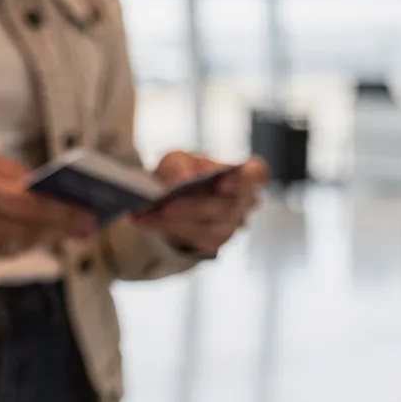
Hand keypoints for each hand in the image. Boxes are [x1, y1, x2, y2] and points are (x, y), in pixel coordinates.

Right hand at [0, 145, 95, 264]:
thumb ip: (12, 172)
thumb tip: (47, 188)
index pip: (30, 205)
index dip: (63, 213)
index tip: (88, 217)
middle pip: (30, 229)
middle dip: (60, 227)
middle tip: (83, 225)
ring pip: (16, 244)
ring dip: (31, 233)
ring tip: (37, 221)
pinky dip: (5, 241)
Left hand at [133, 151, 268, 255]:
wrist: (173, 196)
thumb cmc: (184, 171)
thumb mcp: (178, 159)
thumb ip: (180, 165)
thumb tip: (183, 181)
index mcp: (245, 174)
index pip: (258, 174)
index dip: (245, 179)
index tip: (223, 181)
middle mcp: (245, 201)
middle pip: (225, 207)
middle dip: (193, 207)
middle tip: (165, 204)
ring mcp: (232, 225)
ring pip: (206, 228)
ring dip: (172, 222)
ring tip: (145, 214)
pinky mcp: (213, 242)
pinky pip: (190, 239)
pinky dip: (163, 228)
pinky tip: (142, 220)